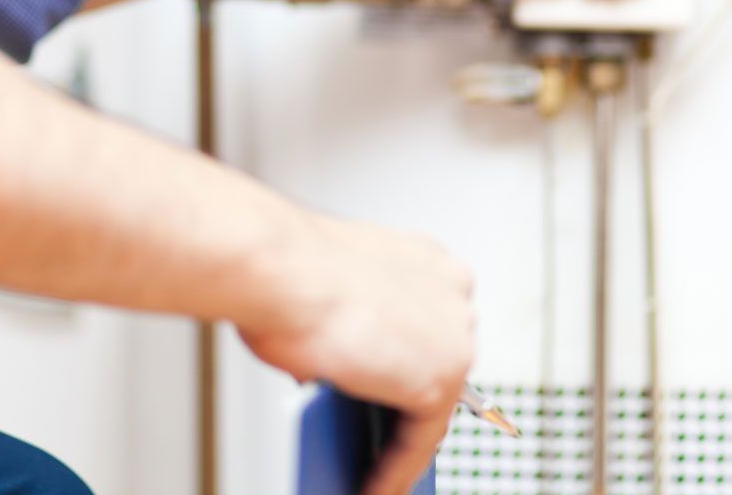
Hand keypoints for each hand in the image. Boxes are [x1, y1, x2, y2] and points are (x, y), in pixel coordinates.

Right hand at [240, 217, 476, 494]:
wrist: (278, 270)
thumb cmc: (285, 270)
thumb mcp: (327, 295)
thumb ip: (349, 329)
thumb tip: (340, 370)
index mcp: (426, 259)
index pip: (427, 323)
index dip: (407, 359)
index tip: (395, 386)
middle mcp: (450, 290)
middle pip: (435, 362)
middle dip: (406, 400)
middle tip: (380, 435)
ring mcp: (453, 336)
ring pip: (431, 405)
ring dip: (400, 440)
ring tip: (374, 469)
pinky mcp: (440, 382)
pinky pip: (420, 441)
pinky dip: (394, 470)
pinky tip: (372, 486)